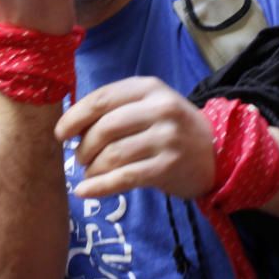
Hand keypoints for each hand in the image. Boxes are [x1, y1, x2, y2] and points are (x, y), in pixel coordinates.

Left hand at [54, 77, 214, 198]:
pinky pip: (124, 178)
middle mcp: (159, 110)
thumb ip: (117, 108)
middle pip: (104, 129)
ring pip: (112, 155)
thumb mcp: (150, 104)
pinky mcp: (167, 167)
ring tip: (90, 173)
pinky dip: (99, 187)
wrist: (217, 152)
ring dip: (92, 168)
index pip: (101, 99)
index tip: (61, 133)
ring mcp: (165, 139)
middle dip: (84, 147)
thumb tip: (72, 126)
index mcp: (149, 88)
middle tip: (80, 158)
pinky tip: (85, 191)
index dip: (75, 117)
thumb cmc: (172, 127)